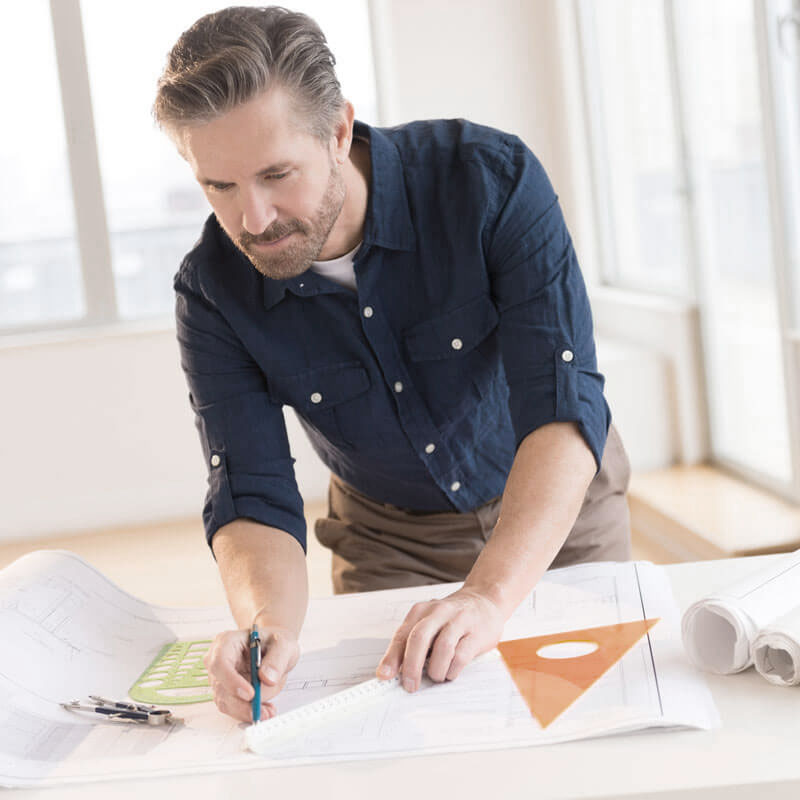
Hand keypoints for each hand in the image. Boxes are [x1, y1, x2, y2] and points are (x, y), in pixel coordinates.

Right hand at [204, 625, 299, 721]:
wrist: (274, 648)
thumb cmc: (274, 642)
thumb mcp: (283, 645)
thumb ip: (277, 660)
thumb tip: (267, 678)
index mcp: (227, 642)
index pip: (220, 662)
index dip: (232, 680)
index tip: (250, 694)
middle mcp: (218, 660)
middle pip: (221, 687)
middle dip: (241, 703)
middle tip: (263, 711)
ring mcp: (220, 677)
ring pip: (225, 701)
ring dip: (246, 710)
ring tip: (268, 711)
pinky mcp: (226, 691)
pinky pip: (233, 707)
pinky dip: (247, 711)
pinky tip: (264, 709)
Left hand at [376, 588, 505, 690]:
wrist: (485, 601)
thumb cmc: (452, 617)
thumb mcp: (429, 623)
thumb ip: (413, 641)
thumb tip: (395, 670)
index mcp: (421, 611)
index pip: (402, 635)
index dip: (392, 657)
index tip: (384, 675)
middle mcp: (438, 612)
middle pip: (419, 639)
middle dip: (412, 666)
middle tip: (410, 685)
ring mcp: (459, 620)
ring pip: (442, 648)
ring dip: (436, 670)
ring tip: (436, 677)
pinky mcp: (476, 633)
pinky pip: (461, 656)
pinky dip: (452, 669)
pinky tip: (450, 672)